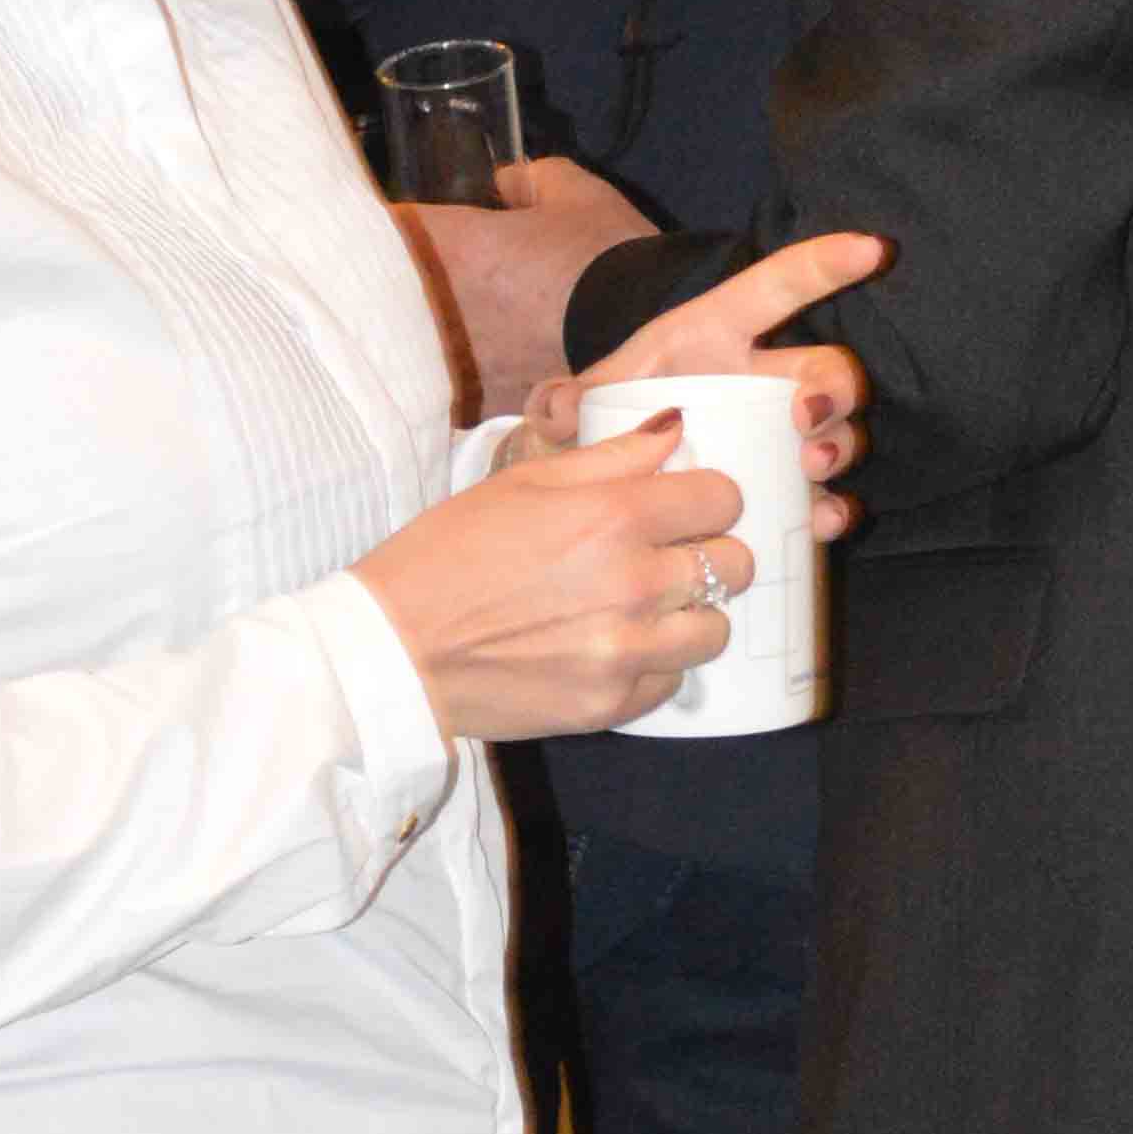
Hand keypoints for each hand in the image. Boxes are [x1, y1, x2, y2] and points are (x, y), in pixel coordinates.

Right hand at [354, 416, 758, 745]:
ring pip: (715, 629)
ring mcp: (626, 649)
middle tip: (671, 557)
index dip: (708, 497)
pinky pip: (672, 681)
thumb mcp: (522, 482)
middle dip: (711, 554)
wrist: (396, 650)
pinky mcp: (612, 703)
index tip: (688, 506)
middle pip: (736, 565)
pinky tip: (612, 647)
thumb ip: (611, 456)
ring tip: (645, 610)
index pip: (722, 498)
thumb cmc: (447, 554)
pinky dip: (653, 664)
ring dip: (690, 615)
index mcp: (613, 515)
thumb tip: (675, 430)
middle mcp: (633, 583)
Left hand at [393, 152, 655, 415]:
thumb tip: (505, 181)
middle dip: (386, 280)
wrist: (650, 338)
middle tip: (410, 272)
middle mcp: (434, 307)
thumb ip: (530, 179)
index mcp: (447, 246)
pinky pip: (441, 389)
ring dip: (412, 331)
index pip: (379, 228)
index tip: (396, 224)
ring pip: (400, 344)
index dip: (386, 225)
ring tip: (439, 323)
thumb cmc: (608, 260)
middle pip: (374, 291)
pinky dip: (447, 377)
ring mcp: (450, 363)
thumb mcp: (577, 196)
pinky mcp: (476, 406)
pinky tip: (467, 369)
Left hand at [518, 226, 885, 519]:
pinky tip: (825, 520)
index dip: (825, 264)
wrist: (604, 480)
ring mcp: (779, 434)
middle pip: (828, 368)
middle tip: (808, 419)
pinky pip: (827, 493)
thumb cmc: (608, 419)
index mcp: (714, 335)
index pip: (777, 287)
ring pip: (839, 428)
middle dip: (835, 388)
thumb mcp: (587, 401)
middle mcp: (760, 377)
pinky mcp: (782, 486)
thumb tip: (556, 407)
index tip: (873, 249)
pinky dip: (835, 507)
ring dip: (840, 445)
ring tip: (813, 470)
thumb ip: (567, 401)